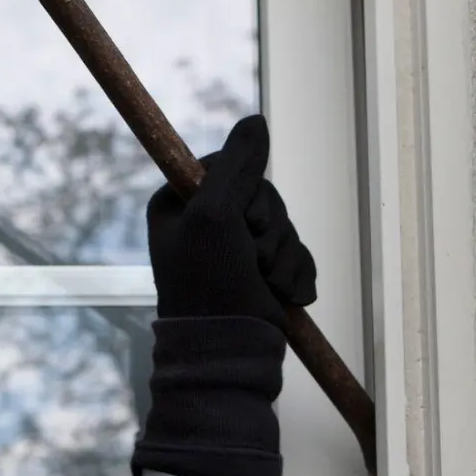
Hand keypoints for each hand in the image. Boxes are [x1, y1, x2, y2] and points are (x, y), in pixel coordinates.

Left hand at [146, 115, 316, 323]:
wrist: (229, 354)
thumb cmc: (210, 286)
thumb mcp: (215, 216)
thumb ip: (236, 166)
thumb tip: (256, 120)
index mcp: (178, 204)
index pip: (229, 167)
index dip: (249, 192)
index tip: (243, 219)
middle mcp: (204, 225)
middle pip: (263, 196)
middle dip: (271, 230)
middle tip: (254, 257)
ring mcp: (235, 252)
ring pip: (284, 227)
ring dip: (284, 258)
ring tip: (267, 285)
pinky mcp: (262, 277)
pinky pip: (297, 256)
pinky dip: (297, 277)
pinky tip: (284, 298)